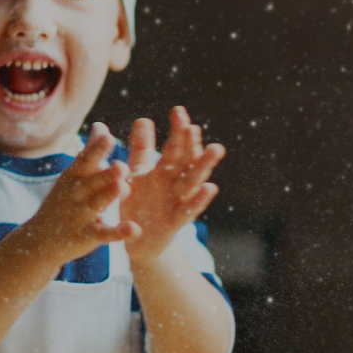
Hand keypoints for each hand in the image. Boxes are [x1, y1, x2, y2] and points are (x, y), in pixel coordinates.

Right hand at [20, 123, 138, 263]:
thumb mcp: (73, 176)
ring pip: (95, 205)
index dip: (96, 150)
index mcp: (73, 177)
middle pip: (91, 182)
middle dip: (105, 174)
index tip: (108, 136)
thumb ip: (90, 152)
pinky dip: (118, 232)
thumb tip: (101, 125)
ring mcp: (79, 216)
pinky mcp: (86, 236)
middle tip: (121, 164)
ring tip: (122, 187)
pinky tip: (134, 229)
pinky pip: (104, 233)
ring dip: (108, 196)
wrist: (39, 239)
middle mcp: (74, 194)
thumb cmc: (63, 201)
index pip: (85, 161)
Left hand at [120, 107, 224, 265]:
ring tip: (216, 148)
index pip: (174, 147)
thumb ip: (140, 150)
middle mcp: (174, 184)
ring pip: (193, 182)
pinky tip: (210, 187)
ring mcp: (178, 202)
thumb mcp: (136, 174)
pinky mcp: (176, 222)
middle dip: (190, 144)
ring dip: (204, 165)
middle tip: (193, 126)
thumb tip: (144, 119)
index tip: (178, 111)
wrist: (137, 240)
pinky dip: (200, 199)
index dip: (177, 131)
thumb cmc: (139, 204)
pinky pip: (189, 210)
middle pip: (186, 161)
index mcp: (164, 171)